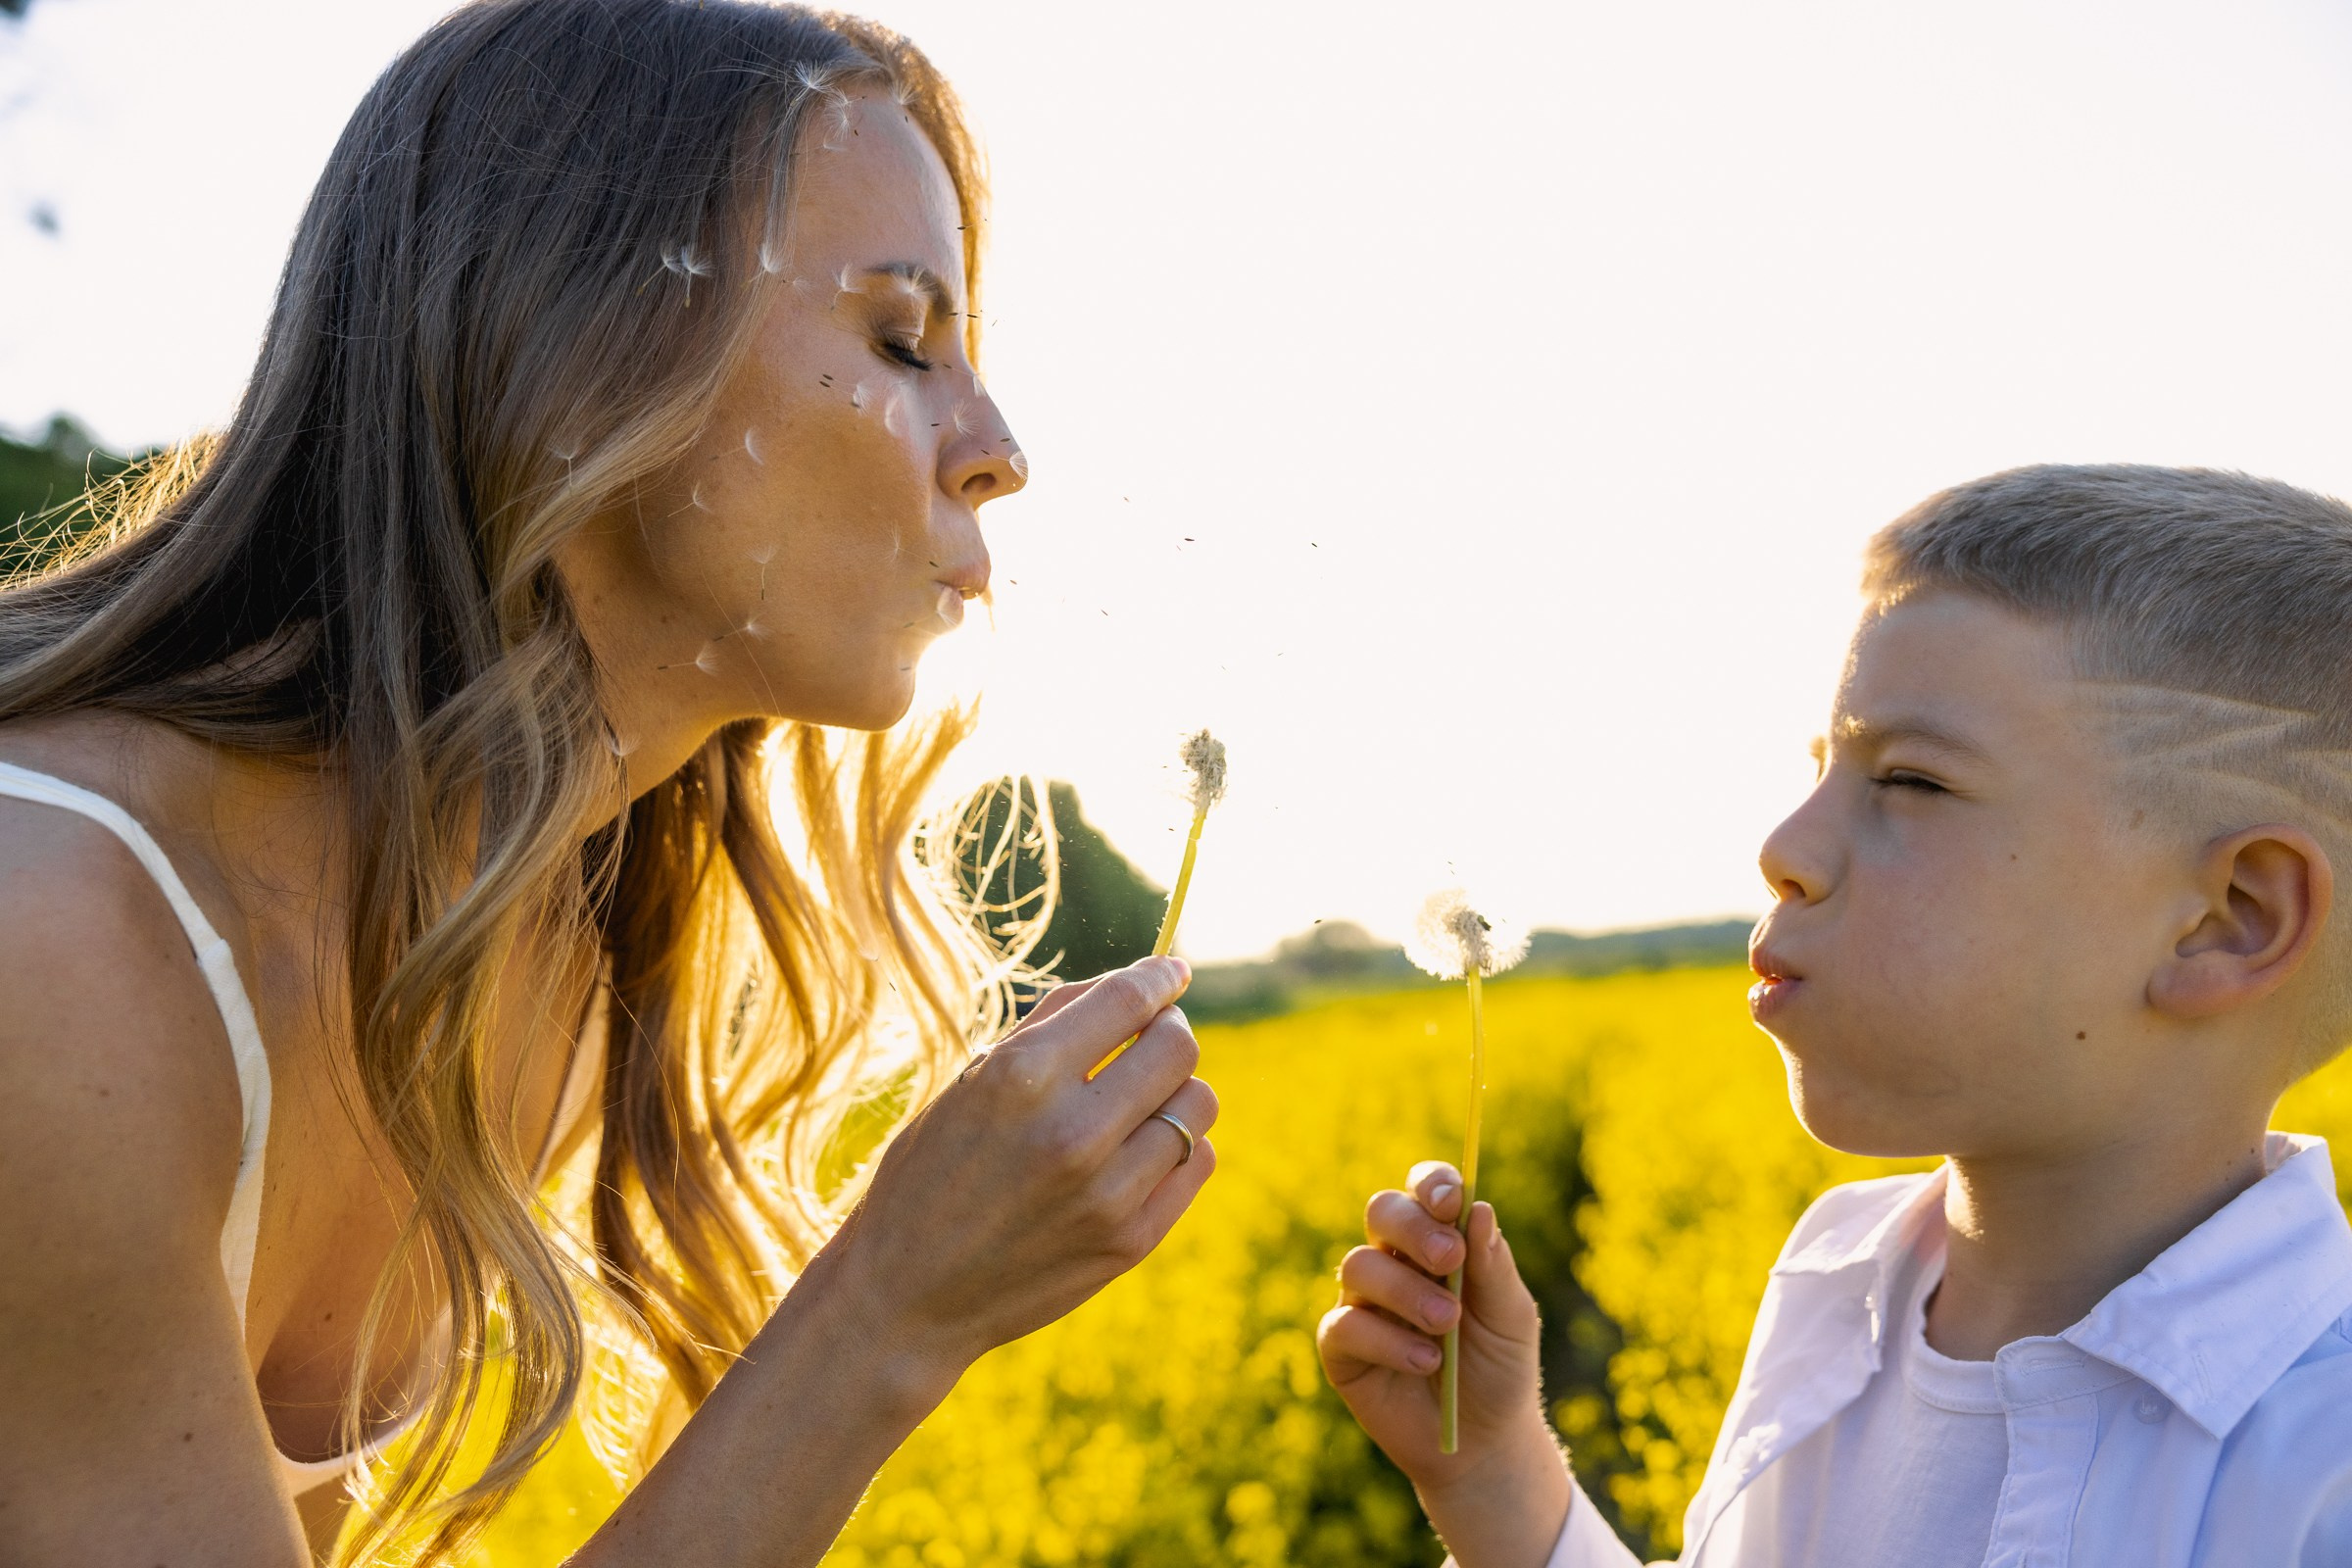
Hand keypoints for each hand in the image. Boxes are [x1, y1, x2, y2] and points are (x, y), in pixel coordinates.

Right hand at [818, 956, 1218, 1391]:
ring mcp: (1107, 1193)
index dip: (1159, 976)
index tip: (1171, 971)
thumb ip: (1049, 1026)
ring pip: (1199, 1105)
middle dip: (1171, 1028)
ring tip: (1140, 1100)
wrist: (906, 1295)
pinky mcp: (1131, 1242)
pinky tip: (1143, 1148)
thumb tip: (1132, 982)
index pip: (1127, 1001)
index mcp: (1020, 1078)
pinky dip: (1182, 1145)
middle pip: (1179, 1047)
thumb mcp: (969, 1082)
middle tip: (1152, 1035)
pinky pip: (1198, 1163)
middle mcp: (1071, 1132)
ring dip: (1177, 1090)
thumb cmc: (931, 1172)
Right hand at [1317, 1162, 1569, 1566]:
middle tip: (1449, 1261)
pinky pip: (1344, 1325)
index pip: (1424, 1191)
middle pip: (1382, 1211)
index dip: (1431, 1184)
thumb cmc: (1500, 1369)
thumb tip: (1479, 1209)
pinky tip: (1424, 1363)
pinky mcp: (1341, 1347)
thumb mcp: (1512, 1318)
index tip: (1451, 1201)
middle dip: (1413, 1228)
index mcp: (1438, 1242)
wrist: (1484, 1442)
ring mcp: (1363, 1302)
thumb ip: (1494, 1266)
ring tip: (1445, 1326)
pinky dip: (1387, 1341)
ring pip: (1359, 1265)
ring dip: (1406, 1292)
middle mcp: (1395, 1261)